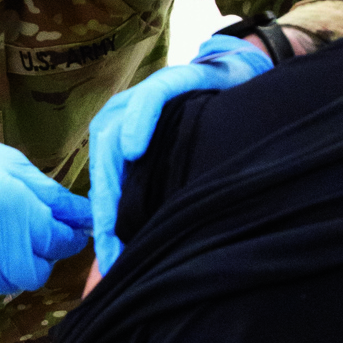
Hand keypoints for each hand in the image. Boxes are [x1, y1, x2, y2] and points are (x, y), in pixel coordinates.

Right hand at [0, 110, 91, 301]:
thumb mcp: (13, 166)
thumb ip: (53, 198)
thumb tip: (91, 218)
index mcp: (9, 205)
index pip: (57, 243)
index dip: (62, 237)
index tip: (57, 229)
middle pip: (32, 274)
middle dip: (33, 257)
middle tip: (17, 232)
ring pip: (2, 285)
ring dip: (3, 266)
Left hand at [88, 34, 272, 275]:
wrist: (239, 82)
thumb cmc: (206, 130)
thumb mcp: (177, 165)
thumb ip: (157, 197)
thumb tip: (141, 253)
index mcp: (120, 136)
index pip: (104, 182)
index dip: (105, 223)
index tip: (109, 263)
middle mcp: (124, 114)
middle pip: (102, 164)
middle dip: (106, 211)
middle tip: (112, 252)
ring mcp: (144, 95)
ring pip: (114, 134)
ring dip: (113, 175)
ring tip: (115, 215)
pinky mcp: (171, 79)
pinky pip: (149, 99)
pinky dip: (139, 121)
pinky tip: (133, 149)